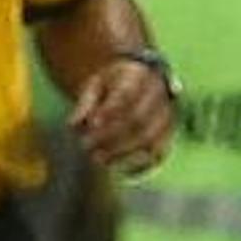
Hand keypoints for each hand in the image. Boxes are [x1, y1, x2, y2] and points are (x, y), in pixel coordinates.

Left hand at [71, 55, 175, 177]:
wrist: (138, 86)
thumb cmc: (110, 86)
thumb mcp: (94, 85)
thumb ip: (84, 103)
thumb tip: (73, 125)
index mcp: (138, 75)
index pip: (127, 93)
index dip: (110, 110)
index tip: (92, 123)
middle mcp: (157, 95)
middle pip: (138, 118)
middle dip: (110, 135)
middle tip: (86, 145)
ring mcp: (166, 116)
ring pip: (148, 138)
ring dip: (120, 151)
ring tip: (96, 158)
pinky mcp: (167, 136)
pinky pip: (156, 154)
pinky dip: (134, 163)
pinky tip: (113, 165)